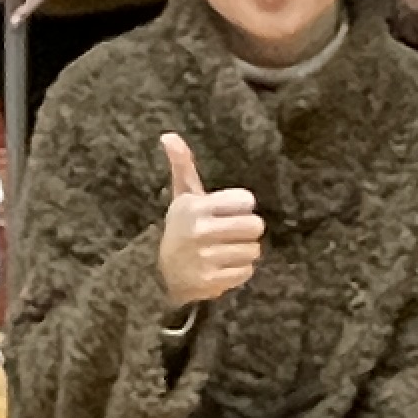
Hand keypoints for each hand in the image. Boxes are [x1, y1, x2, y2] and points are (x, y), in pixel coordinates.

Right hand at [154, 132, 265, 306]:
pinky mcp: (211, 282)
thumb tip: (168, 135)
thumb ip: (182, 165)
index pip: (247, 201)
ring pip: (253, 251)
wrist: (161, 273)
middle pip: (255, 226)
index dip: (242, 206)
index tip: (229, 210)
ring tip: (224, 250)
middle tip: (231, 232)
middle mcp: (199, 232)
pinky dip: (238, 271)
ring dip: (243, 252)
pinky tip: (222, 267)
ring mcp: (205, 259)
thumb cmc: (181, 227)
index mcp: (195, 207)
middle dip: (247, 230)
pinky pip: (246, 272)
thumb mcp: (182, 196)